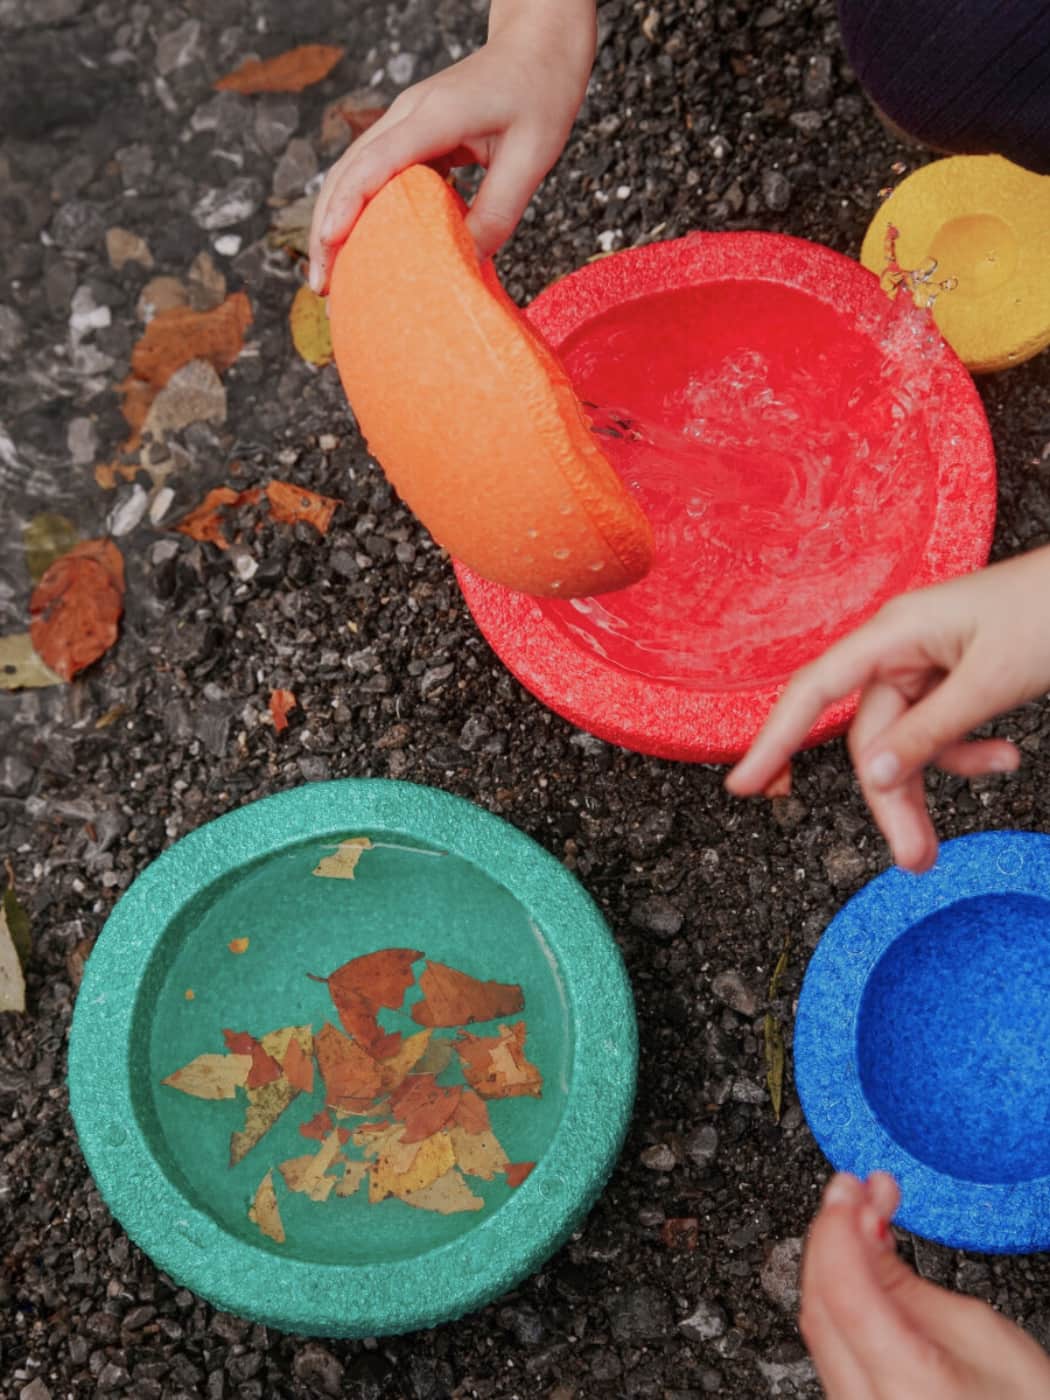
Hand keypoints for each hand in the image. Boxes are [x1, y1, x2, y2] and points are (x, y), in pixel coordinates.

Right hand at [308, 0, 596, 291]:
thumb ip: (498, 211)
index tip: (329, 243)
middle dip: (327, 229)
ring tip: (330, 278)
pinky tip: (359, 250)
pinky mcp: (409, 135)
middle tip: (321, 285)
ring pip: (352, 174)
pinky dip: (358, 213)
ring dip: (334, 224)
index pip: (378, 160)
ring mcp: (403, 122)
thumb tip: (465, 263)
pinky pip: (372, 176)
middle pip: (349, 171)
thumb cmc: (539, 94)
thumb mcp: (533, 157)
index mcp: (437, 114)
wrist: (536, 46)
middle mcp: (408, 114)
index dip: (349, 203)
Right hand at [726, 547, 1049, 871]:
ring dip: (931, 785)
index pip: (815, 690)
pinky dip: (966, 753)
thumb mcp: (991, 680)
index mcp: (894, 633)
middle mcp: (900, 647)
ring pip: (907, 740)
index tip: (744, 787)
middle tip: (914, 860)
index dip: (773, 739)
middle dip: (891, 798)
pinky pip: (941, 728)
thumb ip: (930, 730)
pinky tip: (1006, 758)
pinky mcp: (957, 676)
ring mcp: (929, 663)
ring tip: (948, 843)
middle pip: (870, 735)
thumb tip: (872, 776)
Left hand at [802, 1172, 1049, 1398]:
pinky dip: (837, 1292)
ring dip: (833, 1257)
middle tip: (857, 1190)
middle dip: (835, 1233)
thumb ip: (909, 1282)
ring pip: (818, 1321)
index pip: (847, 1293)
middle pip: (823, 1303)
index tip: (849, 1189)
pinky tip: (854, 1263)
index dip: (841, 1229)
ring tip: (861, 1215)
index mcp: (912, 1389)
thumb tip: (862, 1227)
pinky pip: (829, 1342)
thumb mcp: (980, 1332)